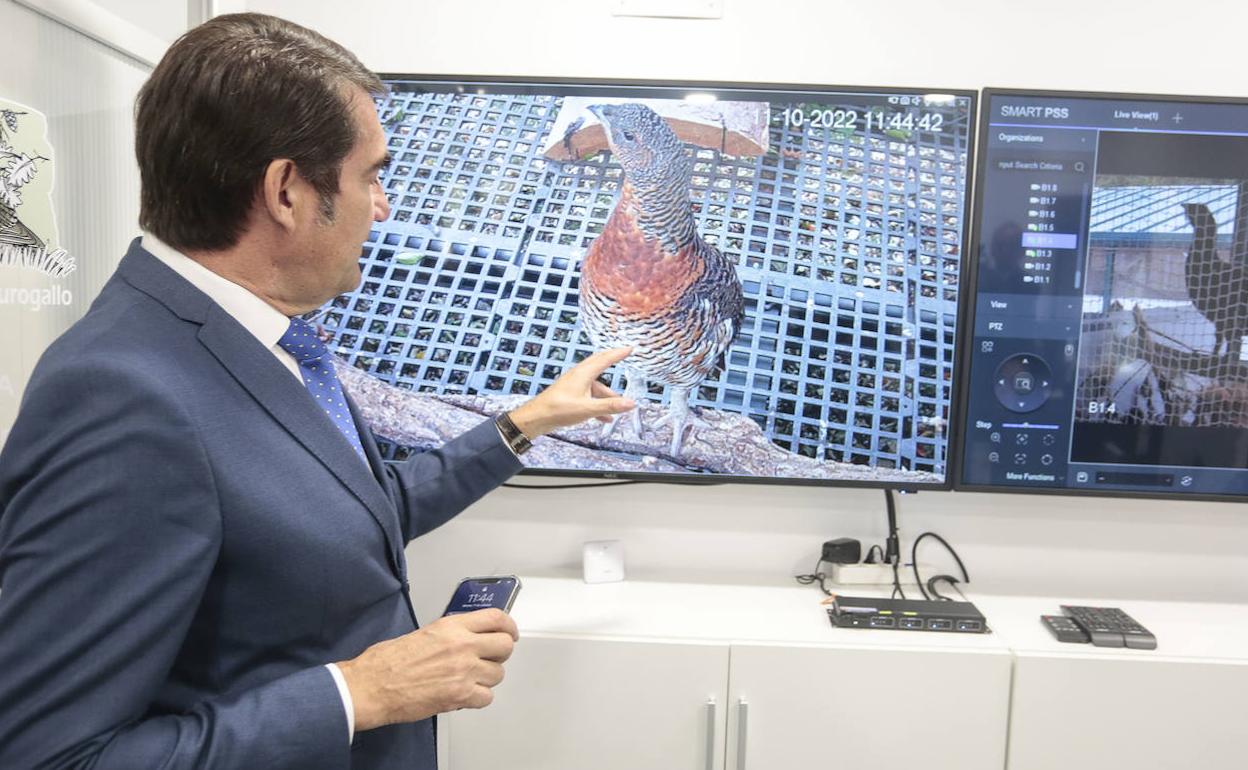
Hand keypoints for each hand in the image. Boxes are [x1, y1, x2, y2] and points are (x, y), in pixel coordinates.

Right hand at [336, 608, 518, 731]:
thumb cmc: (387, 661)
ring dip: (487, 678)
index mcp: (452, 627)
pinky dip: (478, 698)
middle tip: (491, 657)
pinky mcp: (460, 695)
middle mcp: (462, 646)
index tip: (510, 632)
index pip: (496, 618)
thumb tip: (468, 637)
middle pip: (505, 646)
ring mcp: (464, 671)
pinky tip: (464, 694)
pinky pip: (487, 697)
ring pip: (498, 674)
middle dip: (500, 653)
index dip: (509, 626)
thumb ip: (451, 634)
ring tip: (469, 679)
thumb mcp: (425, 633)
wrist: (372, 686)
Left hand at [507, 347, 635, 437]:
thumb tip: (630, 403)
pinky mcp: (570, 395)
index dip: (618, 353)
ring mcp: (574, 385)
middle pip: (599, 365)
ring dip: (607, 395)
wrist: (537, 417)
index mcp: (583, 374)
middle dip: (612, 361)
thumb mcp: (588, 409)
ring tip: (618, 408)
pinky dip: (598, 404)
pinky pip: (589, 396)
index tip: (629, 348)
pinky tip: (604, 417)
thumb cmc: (558, 410)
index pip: (605, 359)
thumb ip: (610, 406)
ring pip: (595, 386)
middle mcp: (579, 376)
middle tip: (623, 356)